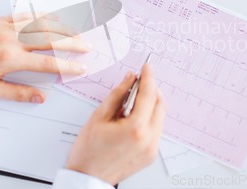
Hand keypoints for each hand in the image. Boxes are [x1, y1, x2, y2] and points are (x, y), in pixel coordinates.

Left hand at [0, 15, 90, 102]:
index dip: (67, 66)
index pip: (47, 63)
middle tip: (87, 46)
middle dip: (72, 43)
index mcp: (10, 59)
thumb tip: (40, 97)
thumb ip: (17, 93)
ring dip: (62, 27)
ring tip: (77, 32)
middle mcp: (12, 39)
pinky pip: (26, 15)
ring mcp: (7, 27)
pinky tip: (52, 17)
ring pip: (41, 24)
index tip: (81, 67)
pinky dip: (42, 15)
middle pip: (50, 39)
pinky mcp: (0, 20)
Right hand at [66, 64, 164, 184]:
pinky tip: (135, 115)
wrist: (87, 178)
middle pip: (159, 105)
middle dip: (152, 89)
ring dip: (151, 103)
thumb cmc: (88, 151)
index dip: (148, 78)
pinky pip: (156, 129)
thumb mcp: (99, 116)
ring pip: (160, 117)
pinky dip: (149, 117)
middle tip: (140, 80)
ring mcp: (152, 149)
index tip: (147, 67)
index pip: (148, 95)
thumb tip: (130, 78)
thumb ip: (118, 94)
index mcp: (136, 129)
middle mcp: (148, 140)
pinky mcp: (151, 155)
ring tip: (134, 98)